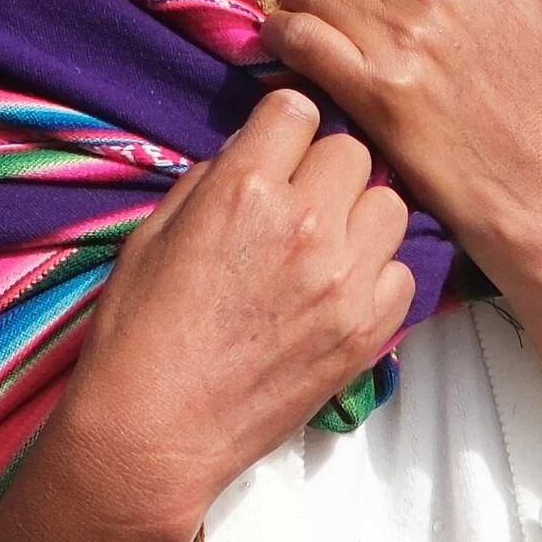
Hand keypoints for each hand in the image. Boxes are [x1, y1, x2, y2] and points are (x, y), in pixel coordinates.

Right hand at [0, 90, 413, 541]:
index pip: (298, 108)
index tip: (275, 151)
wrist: (154, 433)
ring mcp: (345, 278)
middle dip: (323, 169)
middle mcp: (306, 222)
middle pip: (351, 151)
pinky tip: (336, 294)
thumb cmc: (138, 333)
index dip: (283, 128)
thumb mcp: (155, 232)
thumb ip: (215, 179)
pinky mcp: (368, 329)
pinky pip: (402, 272)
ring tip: (322, 248)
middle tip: (296, 204)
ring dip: (359, 217)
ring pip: (389, 204)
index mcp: (244, 188)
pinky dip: (376, 276)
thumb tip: (256, 150)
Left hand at [268, 0, 541, 462]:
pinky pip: (302, 36)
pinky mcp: (374, 88)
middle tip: (314, 7)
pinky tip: (281, 46)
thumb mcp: (525, 1)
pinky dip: (281, 34)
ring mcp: (402, 38)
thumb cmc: (534, 93)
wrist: (536, 176)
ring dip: (295, 3)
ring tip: (295, 25)